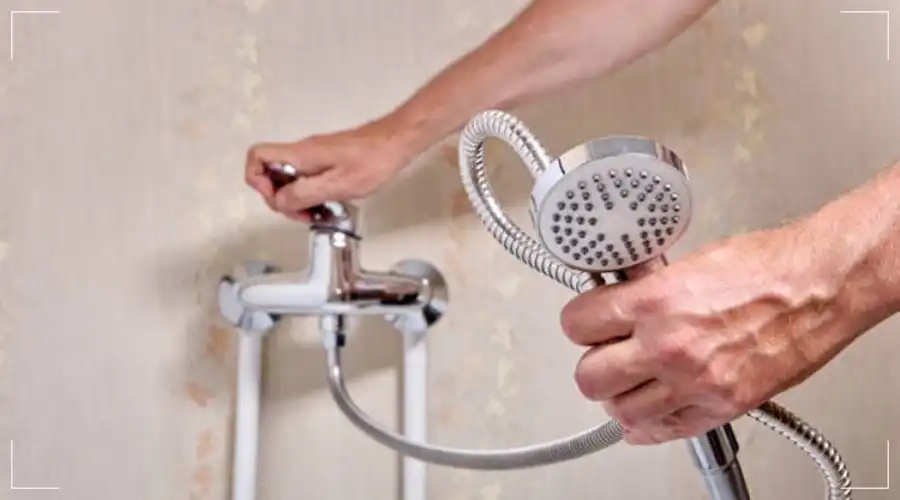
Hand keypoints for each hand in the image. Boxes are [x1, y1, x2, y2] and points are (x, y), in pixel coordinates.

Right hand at [245, 119, 416, 219]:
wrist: (396, 142)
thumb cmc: (372, 161)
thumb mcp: (337, 185)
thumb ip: (304, 194)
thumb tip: (280, 202)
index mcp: (300, 155)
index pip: (257, 157)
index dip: (257, 181)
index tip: (278, 200)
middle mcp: (302, 152)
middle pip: (271, 173)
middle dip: (281, 199)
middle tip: (304, 214)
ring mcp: (314, 155)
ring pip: (290, 178)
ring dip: (298, 199)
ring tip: (318, 213)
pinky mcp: (327, 159)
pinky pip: (308, 177)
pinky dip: (313, 193)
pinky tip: (329, 204)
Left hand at [559, 219, 887, 444]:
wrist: (819, 287)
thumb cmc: (766, 267)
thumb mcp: (688, 264)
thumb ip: (647, 289)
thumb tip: (621, 295)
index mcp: (654, 302)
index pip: (577, 324)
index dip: (579, 322)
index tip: (586, 323)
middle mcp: (668, 346)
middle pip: (589, 376)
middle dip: (593, 363)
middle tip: (605, 353)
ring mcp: (693, 381)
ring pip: (620, 411)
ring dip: (618, 397)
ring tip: (629, 381)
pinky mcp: (720, 405)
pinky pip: (663, 431)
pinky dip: (648, 426)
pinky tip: (648, 412)